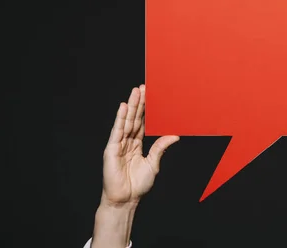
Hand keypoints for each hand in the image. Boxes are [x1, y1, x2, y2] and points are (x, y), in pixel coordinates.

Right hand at [101, 85, 179, 206]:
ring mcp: (118, 144)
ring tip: (136, 91)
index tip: (151, 96)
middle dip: (139, 102)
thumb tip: (175, 135)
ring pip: (126, 121)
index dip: (147, 110)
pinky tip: (124, 107)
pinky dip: (120, 118)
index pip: (142, 122)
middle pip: (134, 118)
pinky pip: (117, 131)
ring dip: (131, 105)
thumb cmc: (137, 185)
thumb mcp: (153, 163)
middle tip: (144, 87)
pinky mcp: (112, 149)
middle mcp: (127, 141)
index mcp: (137, 144)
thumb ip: (161, 147)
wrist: (125, 200)